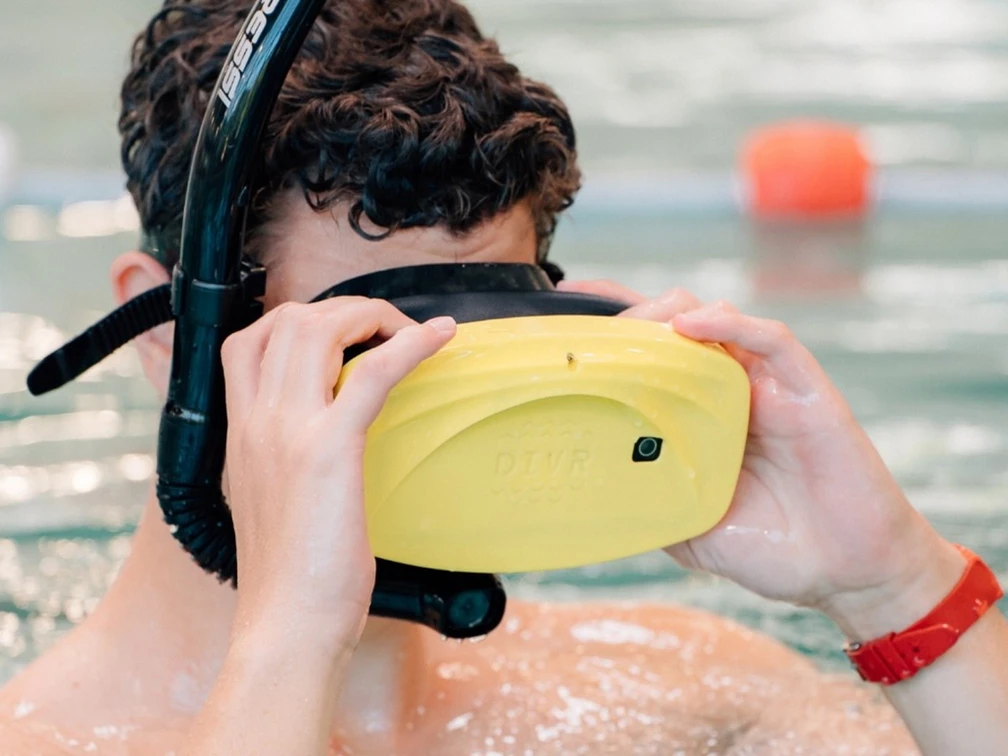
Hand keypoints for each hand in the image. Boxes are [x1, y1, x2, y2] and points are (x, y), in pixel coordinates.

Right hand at [219, 298, 456, 640]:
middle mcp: (255, 422)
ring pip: (319, 328)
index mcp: (239, 435)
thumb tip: (321, 448)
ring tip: (408, 331)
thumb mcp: (272, 504)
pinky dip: (411, 344)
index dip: (296, 320)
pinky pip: (372, 371)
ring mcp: (286, 432)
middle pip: (286, 321)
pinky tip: (441, 337)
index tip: (342, 334)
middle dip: (341, 309)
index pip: (247, 343)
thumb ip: (284, 464)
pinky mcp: (327, 450)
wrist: (286, 627)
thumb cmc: (290, 578)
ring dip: (370, 315)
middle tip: (383, 330)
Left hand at [558, 280, 964, 638]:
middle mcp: (730, 389)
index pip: (652, 353)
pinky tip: (691, 325)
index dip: (613, 323)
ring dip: (670, 312)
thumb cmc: (773, 548)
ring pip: (717, 318)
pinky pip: (771, 339)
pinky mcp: (806, 388)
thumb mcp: (691, 529)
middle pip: (676, 322)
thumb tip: (591, 492)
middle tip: (594, 329)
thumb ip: (652, 501)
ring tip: (636, 328)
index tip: (567, 306)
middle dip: (632, 313)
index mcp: (700, 414)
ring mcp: (768, 385)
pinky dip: (732, 324)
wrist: (847, 573)